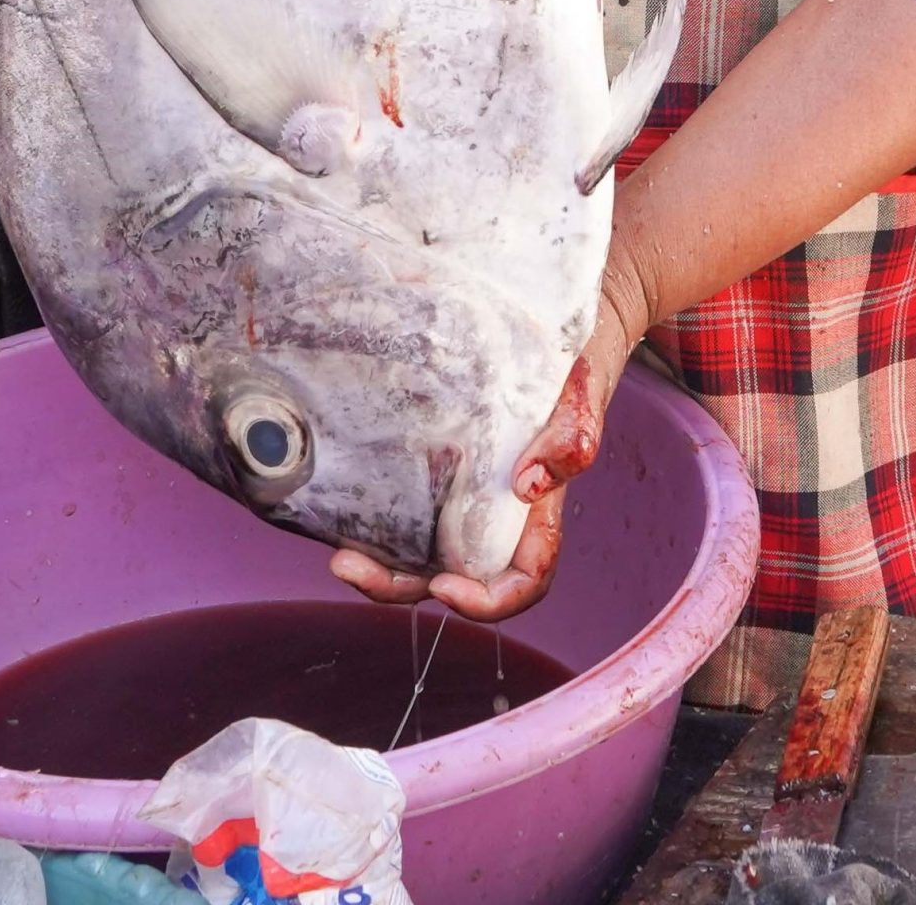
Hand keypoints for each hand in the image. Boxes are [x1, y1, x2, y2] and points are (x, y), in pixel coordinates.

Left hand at [328, 249, 648, 619]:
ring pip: (419, 544)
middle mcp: (494, 506)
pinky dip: (371, 511)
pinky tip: (337, 494)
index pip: (520, 579)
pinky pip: (402, 497)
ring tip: (334, 551)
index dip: (487, 600)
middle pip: (452, 573)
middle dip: (401, 585)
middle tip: (348, 568)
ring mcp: (460, 483)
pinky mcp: (430, 452)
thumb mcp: (581, 392)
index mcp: (536, 507)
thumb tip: (528, 485)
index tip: (445, 587)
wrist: (557, 315)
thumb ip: (571, 437)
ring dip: (379, 558)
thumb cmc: (574, 361)